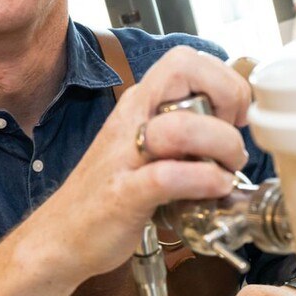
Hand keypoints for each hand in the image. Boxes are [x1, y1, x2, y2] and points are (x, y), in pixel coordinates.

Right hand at [31, 45, 251, 284]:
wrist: (60, 236)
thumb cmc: (110, 192)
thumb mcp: (149, 148)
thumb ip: (184, 134)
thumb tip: (233, 133)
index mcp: (140, 103)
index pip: (187, 59)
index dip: (224, 80)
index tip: (234, 115)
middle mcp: (131, 118)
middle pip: (184, 69)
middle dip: (227, 96)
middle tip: (232, 135)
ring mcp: (124, 155)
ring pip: (182, 126)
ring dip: (221, 145)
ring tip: (227, 169)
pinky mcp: (124, 194)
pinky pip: (168, 176)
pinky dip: (203, 180)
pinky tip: (214, 189)